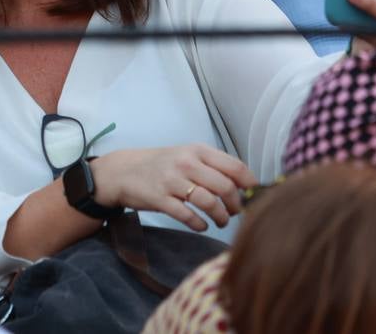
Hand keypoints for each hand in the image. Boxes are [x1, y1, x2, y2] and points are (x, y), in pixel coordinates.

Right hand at [90, 145, 255, 232]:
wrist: (124, 171)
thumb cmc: (162, 165)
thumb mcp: (187, 156)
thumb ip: (213, 167)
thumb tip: (245, 187)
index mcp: (198, 150)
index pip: (235, 167)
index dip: (250, 185)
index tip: (252, 197)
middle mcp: (186, 163)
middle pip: (225, 187)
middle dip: (236, 205)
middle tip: (234, 213)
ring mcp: (172, 181)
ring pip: (209, 202)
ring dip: (220, 217)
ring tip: (220, 222)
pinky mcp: (160, 198)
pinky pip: (187, 216)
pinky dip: (199, 224)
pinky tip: (201, 225)